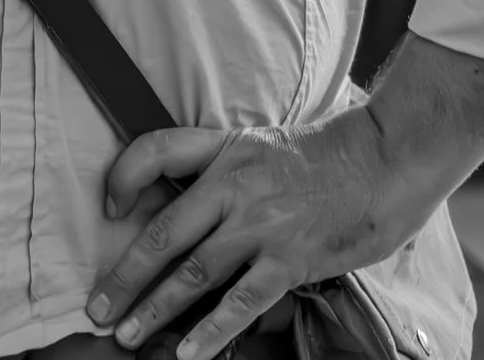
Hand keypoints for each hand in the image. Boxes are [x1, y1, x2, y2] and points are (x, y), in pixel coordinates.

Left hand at [85, 111, 429, 359]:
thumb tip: (194, 209)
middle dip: (125, 275)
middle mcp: (233, 185)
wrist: (386, 158)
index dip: (124, 176)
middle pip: (163, 232)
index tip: (109, 205)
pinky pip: (242, 301)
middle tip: (97, 307)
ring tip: (129, 335)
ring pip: (194, 272)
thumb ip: (227, 171)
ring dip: (156, 308)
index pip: (156, 151)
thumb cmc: (329, 155)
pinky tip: (190, 353)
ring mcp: (261, 224)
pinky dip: (212, 330)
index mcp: (224, 149)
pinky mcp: (290, 259)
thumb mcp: (264, 144)